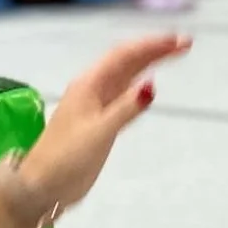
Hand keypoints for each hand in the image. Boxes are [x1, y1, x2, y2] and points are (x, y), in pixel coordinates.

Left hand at [16, 32, 187, 218]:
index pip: (125, 55)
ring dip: (148, 64)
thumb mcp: (99, 132)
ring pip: (125, 76)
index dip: (152, 45)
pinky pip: (122, 94)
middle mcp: (92, 88)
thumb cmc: (66, 158)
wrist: (43, 186)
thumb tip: (151, 85)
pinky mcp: (99, 121)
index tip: (178, 41)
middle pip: (126, 61)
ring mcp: (95, 104)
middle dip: (154, 50)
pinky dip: (138, 85)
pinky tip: (148, 86)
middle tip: (184, 44)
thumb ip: (126, 109)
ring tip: (173, 55)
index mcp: (89, 84)